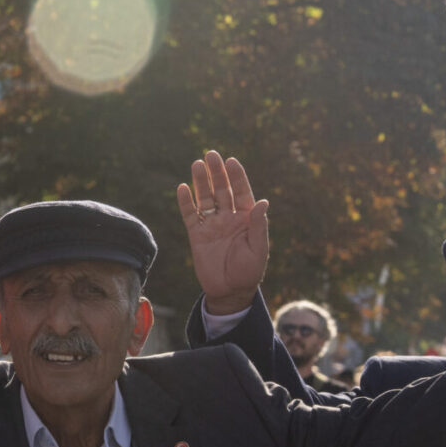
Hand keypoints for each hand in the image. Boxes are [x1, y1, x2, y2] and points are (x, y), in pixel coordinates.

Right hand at [176, 150, 269, 314]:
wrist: (229, 292)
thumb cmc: (248, 272)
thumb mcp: (258, 250)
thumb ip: (259, 226)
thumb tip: (263, 202)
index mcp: (246, 219)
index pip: (241, 192)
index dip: (237, 177)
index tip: (231, 161)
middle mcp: (228, 218)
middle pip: (221, 191)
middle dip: (217, 173)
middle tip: (211, 154)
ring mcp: (212, 225)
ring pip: (205, 199)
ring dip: (201, 182)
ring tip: (196, 164)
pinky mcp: (197, 235)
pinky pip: (190, 215)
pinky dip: (186, 202)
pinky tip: (182, 188)